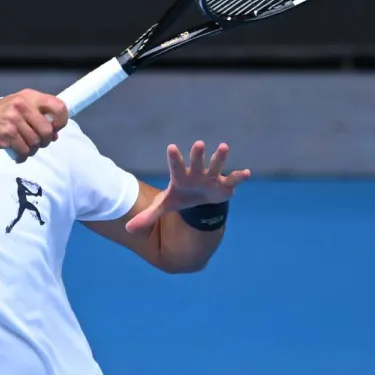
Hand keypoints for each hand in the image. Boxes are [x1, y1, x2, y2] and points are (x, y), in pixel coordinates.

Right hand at [0, 89, 68, 159]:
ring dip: (32, 150)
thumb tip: (55, 134)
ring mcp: (13, 119)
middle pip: (47, 130)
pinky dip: (22, 156)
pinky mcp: (6, 134)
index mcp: (28, 96)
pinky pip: (24, 151)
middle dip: (45, 141)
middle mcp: (21, 105)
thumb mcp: (18, 109)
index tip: (55, 128)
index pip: (58, 106)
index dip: (61, 120)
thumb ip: (37, 117)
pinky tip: (17, 154)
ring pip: (36, 143)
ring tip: (23, 147)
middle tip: (37, 143)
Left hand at [124, 141, 250, 233]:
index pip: (176, 166)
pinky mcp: (224, 184)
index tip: (171, 147)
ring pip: (216, 165)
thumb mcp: (164, 207)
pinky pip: (233, 179)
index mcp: (181, 177)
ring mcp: (211, 177)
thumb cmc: (180, 198)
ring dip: (220, 157)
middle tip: (198, 144)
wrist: (198, 200)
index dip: (174, 158)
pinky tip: (246, 173)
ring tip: (223, 147)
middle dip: (197, 154)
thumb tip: (128, 230)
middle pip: (196, 162)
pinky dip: (239, 176)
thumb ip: (148, 216)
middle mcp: (196, 173)